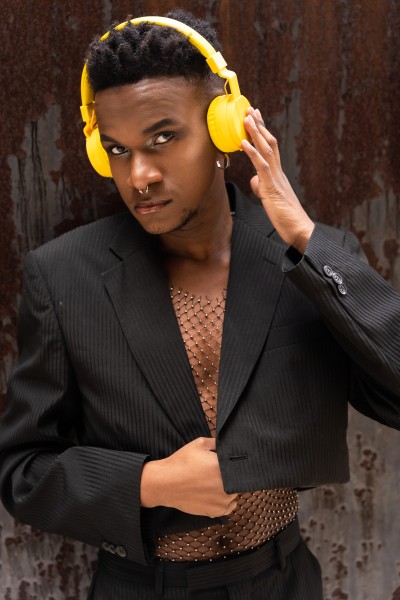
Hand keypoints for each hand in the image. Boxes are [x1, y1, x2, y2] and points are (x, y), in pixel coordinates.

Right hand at [140, 437, 237, 517]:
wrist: (165, 483)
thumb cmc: (181, 462)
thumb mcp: (199, 444)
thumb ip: (217, 442)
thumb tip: (228, 444)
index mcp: (223, 468)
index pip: (241, 466)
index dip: (236, 464)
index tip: (230, 462)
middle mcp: (226, 486)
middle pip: (239, 480)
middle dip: (232, 475)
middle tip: (219, 472)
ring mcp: (222, 501)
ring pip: (235, 493)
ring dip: (230, 488)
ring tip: (215, 483)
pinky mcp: (216, 511)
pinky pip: (229, 506)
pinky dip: (225, 501)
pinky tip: (216, 494)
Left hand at [241, 107, 313, 252]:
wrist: (299, 230)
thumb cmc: (286, 218)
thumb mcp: (270, 199)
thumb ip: (263, 187)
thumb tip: (254, 179)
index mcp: (278, 175)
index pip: (270, 149)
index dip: (262, 133)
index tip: (255, 119)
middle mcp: (278, 173)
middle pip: (269, 143)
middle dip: (259, 125)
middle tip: (250, 109)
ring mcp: (276, 179)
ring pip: (267, 150)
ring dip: (256, 133)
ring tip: (246, 118)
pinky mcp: (272, 188)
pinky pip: (262, 166)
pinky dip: (252, 153)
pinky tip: (244, 143)